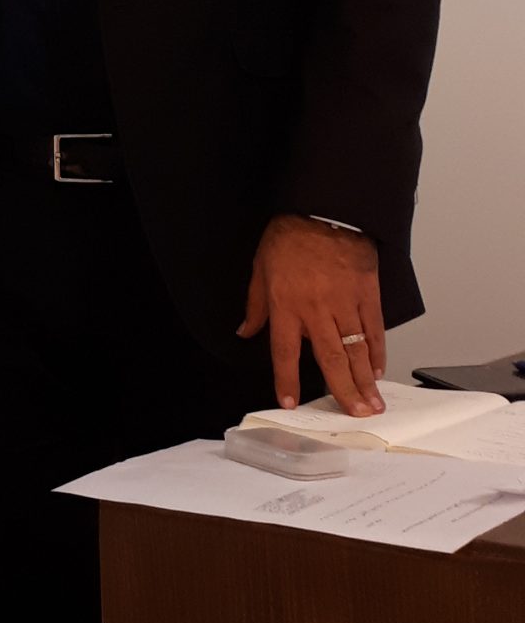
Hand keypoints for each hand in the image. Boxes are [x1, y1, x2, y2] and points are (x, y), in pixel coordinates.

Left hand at [238, 215, 385, 416]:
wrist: (324, 208)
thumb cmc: (290, 236)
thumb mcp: (260, 269)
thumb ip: (255, 306)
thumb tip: (246, 331)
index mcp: (286, 306)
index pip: (285, 353)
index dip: (287, 380)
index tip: (291, 403)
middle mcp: (317, 310)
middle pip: (330, 360)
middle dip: (343, 391)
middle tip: (355, 414)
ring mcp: (345, 303)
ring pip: (356, 350)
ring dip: (364, 380)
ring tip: (373, 403)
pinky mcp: (367, 293)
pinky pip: (374, 329)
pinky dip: (377, 351)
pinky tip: (377, 369)